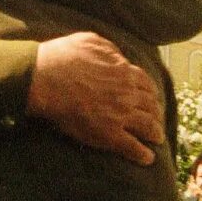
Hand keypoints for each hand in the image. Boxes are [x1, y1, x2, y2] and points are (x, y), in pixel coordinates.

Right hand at [27, 32, 164, 165]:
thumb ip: (110, 49)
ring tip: (157, 138)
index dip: (151, 93)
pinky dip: (143, 154)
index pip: (146, 84)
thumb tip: (120, 57)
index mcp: (124, 72)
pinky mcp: (109, 135)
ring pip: (148, 126)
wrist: (44, 79)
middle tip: (156, 119)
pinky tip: (147, 159)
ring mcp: (120, 115)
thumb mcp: (90, 41)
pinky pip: (133, 147)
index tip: (151, 98)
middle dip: (157, 114)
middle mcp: (127, 94)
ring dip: (155, 133)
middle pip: (151, 106)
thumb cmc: (62, 57)